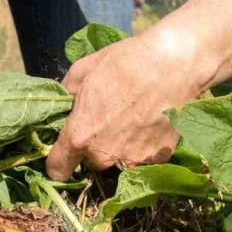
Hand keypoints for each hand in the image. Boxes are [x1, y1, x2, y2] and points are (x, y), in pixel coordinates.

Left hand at [45, 29, 212, 180]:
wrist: (175, 63)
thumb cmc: (125, 62)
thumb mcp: (82, 71)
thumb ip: (65, 96)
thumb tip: (63, 106)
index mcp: (80, 136)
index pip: (57, 169)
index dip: (57, 162)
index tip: (63, 153)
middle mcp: (104, 156)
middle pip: (91, 162)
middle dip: (94, 146)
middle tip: (107, 120)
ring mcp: (133, 160)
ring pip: (117, 162)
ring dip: (119, 148)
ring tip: (131, 120)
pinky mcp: (158, 159)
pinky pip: (142, 159)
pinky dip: (143, 147)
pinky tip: (149, 122)